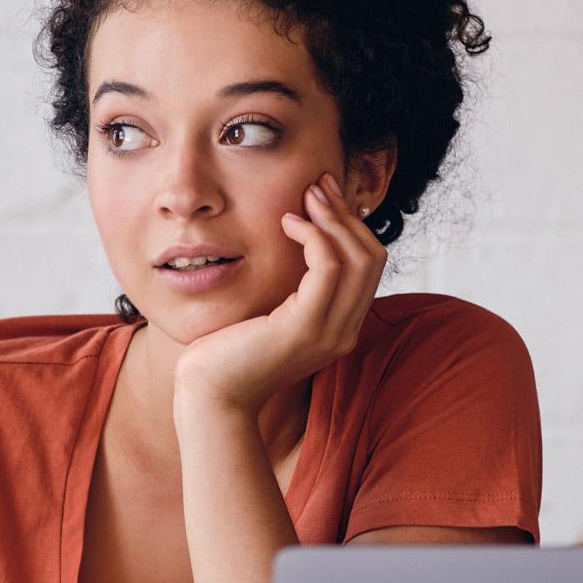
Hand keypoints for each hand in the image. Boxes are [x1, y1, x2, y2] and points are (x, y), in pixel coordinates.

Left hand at [174, 171, 385, 411]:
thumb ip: (293, 285)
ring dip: (333, 219)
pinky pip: (327, 269)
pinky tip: (288, 224)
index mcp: (341, 326)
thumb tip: (297, 237)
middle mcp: (345, 331)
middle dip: (347, 214)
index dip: (351, 224)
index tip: (324, 195)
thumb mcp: (271, 311)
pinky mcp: (304, 329)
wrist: (210, 395)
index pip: (369, 265)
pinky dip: (314, 237)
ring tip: (305, 198)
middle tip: (318, 186)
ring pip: (359, 259)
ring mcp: (329, 333)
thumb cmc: (230, 351)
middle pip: (373, 257)